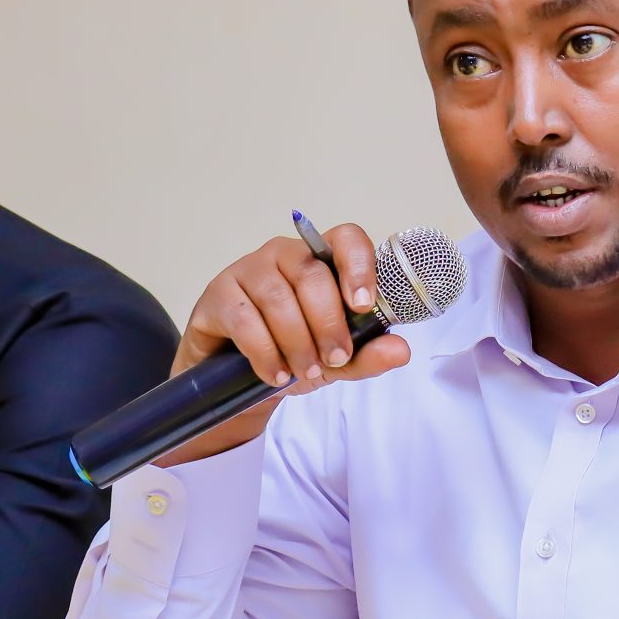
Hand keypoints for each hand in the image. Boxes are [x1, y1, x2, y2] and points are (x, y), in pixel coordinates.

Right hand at [159, 222, 409, 465]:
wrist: (238, 379)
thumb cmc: (293, 353)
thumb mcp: (338, 362)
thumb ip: (369, 354)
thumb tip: (401, 350)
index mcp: (322, 260)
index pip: (346, 239)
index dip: (358, 266)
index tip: (363, 306)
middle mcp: (285, 255)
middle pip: (311, 274)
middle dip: (329, 322)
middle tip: (336, 358)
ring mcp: (248, 269)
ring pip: (277, 297)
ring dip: (297, 341)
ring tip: (306, 372)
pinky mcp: (218, 293)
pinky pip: (243, 318)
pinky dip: (264, 351)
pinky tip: (275, 374)